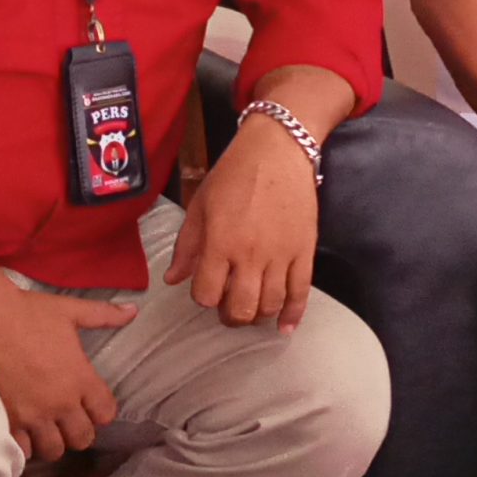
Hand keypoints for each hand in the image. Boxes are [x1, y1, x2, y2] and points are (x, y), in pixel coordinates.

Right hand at [0, 286, 129, 461]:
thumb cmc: (28, 312)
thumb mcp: (70, 311)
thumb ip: (104, 315)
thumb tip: (133, 312)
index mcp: (80, 379)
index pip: (106, 414)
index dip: (101, 411)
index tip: (91, 403)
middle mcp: (60, 403)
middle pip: (82, 439)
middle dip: (78, 431)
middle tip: (67, 419)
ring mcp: (32, 415)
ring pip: (53, 450)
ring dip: (51, 441)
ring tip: (44, 426)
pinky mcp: (6, 420)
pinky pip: (22, 450)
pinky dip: (24, 444)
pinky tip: (22, 429)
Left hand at [167, 116, 321, 329]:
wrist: (279, 149)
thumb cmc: (234, 173)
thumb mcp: (201, 204)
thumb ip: (187, 245)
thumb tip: (172, 280)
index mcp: (220, 242)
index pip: (207, 293)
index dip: (203, 298)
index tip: (206, 290)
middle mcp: (251, 254)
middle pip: (241, 308)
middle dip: (231, 317)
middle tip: (228, 310)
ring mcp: (281, 254)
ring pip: (270, 304)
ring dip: (258, 316)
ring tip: (252, 312)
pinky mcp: (304, 251)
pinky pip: (301, 292)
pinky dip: (293, 314)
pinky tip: (285, 327)